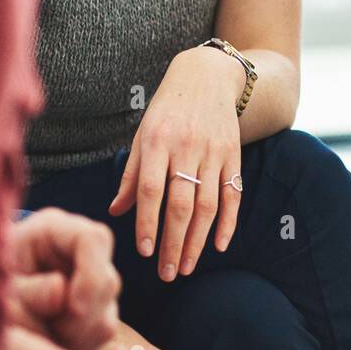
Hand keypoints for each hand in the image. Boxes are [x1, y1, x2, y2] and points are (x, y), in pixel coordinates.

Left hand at [8, 207, 121, 349]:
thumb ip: (27, 291)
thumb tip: (60, 291)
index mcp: (56, 231)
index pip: (94, 239)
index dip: (92, 274)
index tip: (73, 309)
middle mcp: (80, 255)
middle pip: (107, 283)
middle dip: (82, 317)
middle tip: (48, 330)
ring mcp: (89, 286)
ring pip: (107, 317)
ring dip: (78, 337)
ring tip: (41, 337)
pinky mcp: (91, 314)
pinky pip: (100, 338)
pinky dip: (77, 348)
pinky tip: (51, 344)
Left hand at [109, 47, 244, 281]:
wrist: (207, 76)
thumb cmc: (167, 110)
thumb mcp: (143, 134)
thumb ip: (131, 175)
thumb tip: (116, 212)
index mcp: (157, 141)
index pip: (151, 190)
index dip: (147, 222)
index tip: (144, 251)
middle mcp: (187, 147)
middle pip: (181, 203)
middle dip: (173, 242)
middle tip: (166, 273)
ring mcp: (213, 151)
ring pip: (208, 204)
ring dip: (198, 240)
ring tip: (186, 266)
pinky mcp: (233, 154)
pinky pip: (233, 193)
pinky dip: (229, 222)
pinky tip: (220, 245)